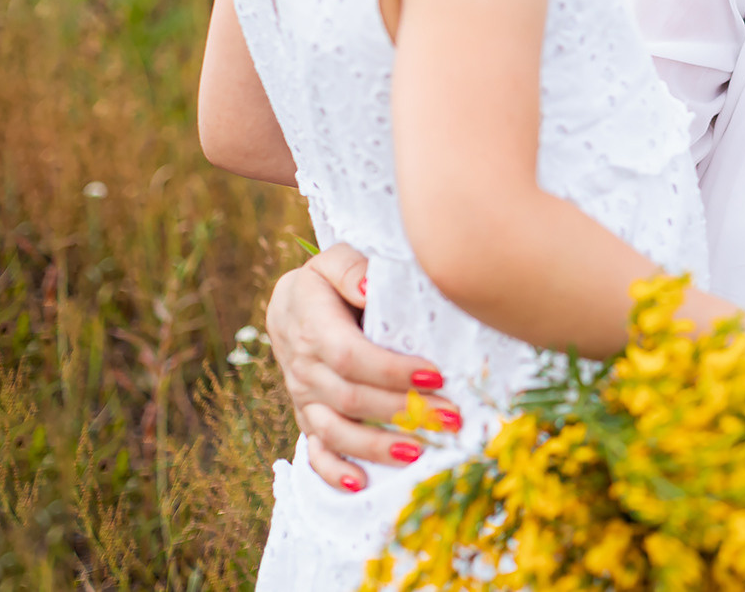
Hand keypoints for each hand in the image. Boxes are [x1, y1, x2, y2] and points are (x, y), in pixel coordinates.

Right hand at [264, 243, 460, 492]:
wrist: (294, 303)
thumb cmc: (329, 280)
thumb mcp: (335, 260)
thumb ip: (351, 268)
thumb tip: (372, 286)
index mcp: (312, 325)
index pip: (350, 356)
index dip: (391, 370)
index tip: (436, 375)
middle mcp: (305, 366)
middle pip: (350, 397)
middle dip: (402, 411)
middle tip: (450, 417)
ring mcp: (304, 395)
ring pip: (334, 430)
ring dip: (375, 446)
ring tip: (419, 453)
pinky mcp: (308, 415)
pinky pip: (314, 450)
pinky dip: (333, 472)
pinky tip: (361, 484)